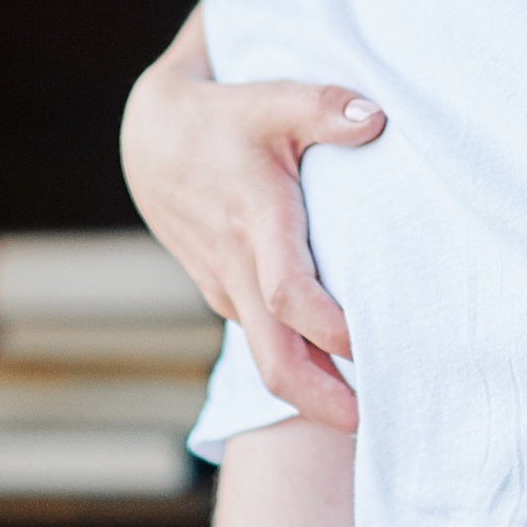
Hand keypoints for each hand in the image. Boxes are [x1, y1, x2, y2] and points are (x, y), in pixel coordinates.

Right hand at [119, 58, 383, 429]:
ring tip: (377, 403)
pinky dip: (299, 358)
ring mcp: (227, 287)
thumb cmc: (222, 118)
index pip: (289, 296)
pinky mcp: (226, 292)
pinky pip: (263, 338)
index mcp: (255, 224)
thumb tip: (374, 117)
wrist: (149, 140)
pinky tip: (339, 366)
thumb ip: (323, 107)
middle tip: (375, 427)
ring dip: (316, 387)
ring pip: (270, 355)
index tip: (373, 350)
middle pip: (275, 360)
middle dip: (322, 402)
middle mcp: (238, 269)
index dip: (330, 330)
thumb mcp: (271, 99)